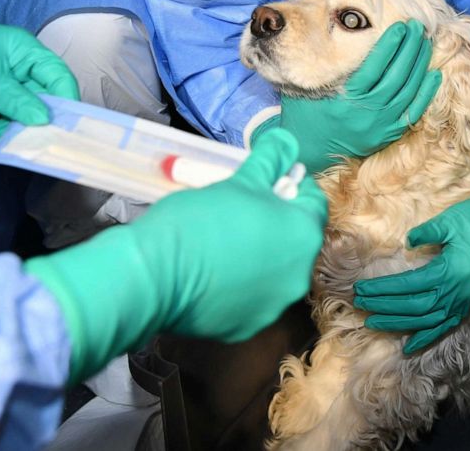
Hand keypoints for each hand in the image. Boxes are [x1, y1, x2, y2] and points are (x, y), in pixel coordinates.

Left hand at [0, 1, 78, 150]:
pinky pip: (2, 130)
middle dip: (39, 124)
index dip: (65, 101)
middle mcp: (16, 72)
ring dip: (14, 135)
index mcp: (22, 51)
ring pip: (23, 121)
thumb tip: (45, 120)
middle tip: (30, 144)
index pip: (58, 77)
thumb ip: (11, 98)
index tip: (66, 129)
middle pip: (44, 103)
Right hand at [25, 128, 327, 383]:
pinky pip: (250, 298)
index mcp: (304, 236)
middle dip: (276, 222)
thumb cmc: (202, 219)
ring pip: (275, 271)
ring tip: (226, 241)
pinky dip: (239, 285)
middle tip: (243, 209)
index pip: (313, 202)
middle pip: (296, 240)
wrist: (155, 274)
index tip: (267, 181)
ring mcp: (274, 306)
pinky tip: (213, 272)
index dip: (292, 186)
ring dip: (260, 255)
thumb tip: (287, 142)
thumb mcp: (239, 181)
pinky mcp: (246, 328)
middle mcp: (299, 276)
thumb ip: (270, 160)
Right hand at [259, 19, 441, 173]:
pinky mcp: (387, 134)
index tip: (400, 26)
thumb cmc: (304, 113)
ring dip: (419, 65)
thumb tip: (335, 36)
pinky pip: (413, 112)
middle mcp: (366, 113)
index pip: (374, 67)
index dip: (389, 45)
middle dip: (409, 48)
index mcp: (345, 100)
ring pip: (408, 91)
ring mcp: (380, 125)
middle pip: (396, 76)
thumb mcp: (306, 87)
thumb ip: (322, 66)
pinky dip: (425, 93)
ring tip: (424, 42)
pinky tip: (434, 75)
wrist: (308, 150)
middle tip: (417, 27)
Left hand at [353, 162, 469, 354]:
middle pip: (414, 307)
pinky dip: (427, 337)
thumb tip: (408, 243)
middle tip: (360, 305)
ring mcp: (466, 298)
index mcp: (451, 270)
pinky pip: (446, 324)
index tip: (361, 289)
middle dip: (384, 308)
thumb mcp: (449, 221)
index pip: (408, 286)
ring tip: (374, 323)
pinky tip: (409, 345)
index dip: (383, 290)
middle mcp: (459, 290)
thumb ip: (426, 233)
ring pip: (427, 320)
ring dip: (399, 324)